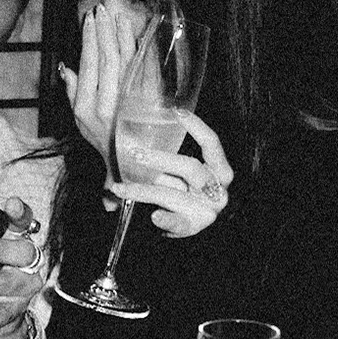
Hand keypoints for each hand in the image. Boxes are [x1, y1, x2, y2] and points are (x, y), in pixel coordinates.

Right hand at [59, 4, 132, 164]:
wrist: (132, 167)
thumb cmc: (105, 142)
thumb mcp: (81, 122)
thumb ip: (73, 94)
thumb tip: (66, 67)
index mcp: (85, 108)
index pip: (88, 65)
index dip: (89, 40)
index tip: (89, 19)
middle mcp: (105, 106)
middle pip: (106, 60)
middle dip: (104, 32)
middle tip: (102, 10)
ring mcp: (127, 106)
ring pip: (125, 63)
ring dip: (122, 36)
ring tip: (118, 16)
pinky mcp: (147, 106)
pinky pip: (145, 74)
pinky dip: (143, 53)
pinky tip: (140, 36)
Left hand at [108, 109, 233, 237]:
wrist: (188, 226)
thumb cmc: (181, 196)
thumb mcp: (176, 176)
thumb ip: (164, 162)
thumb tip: (131, 138)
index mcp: (219, 171)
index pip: (212, 145)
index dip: (197, 127)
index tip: (177, 111)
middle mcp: (218, 189)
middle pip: (191, 168)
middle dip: (160, 159)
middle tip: (133, 153)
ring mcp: (208, 210)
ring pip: (172, 194)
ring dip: (142, 190)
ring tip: (118, 187)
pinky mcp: (194, 226)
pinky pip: (179, 222)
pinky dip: (167, 219)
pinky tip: (155, 216)